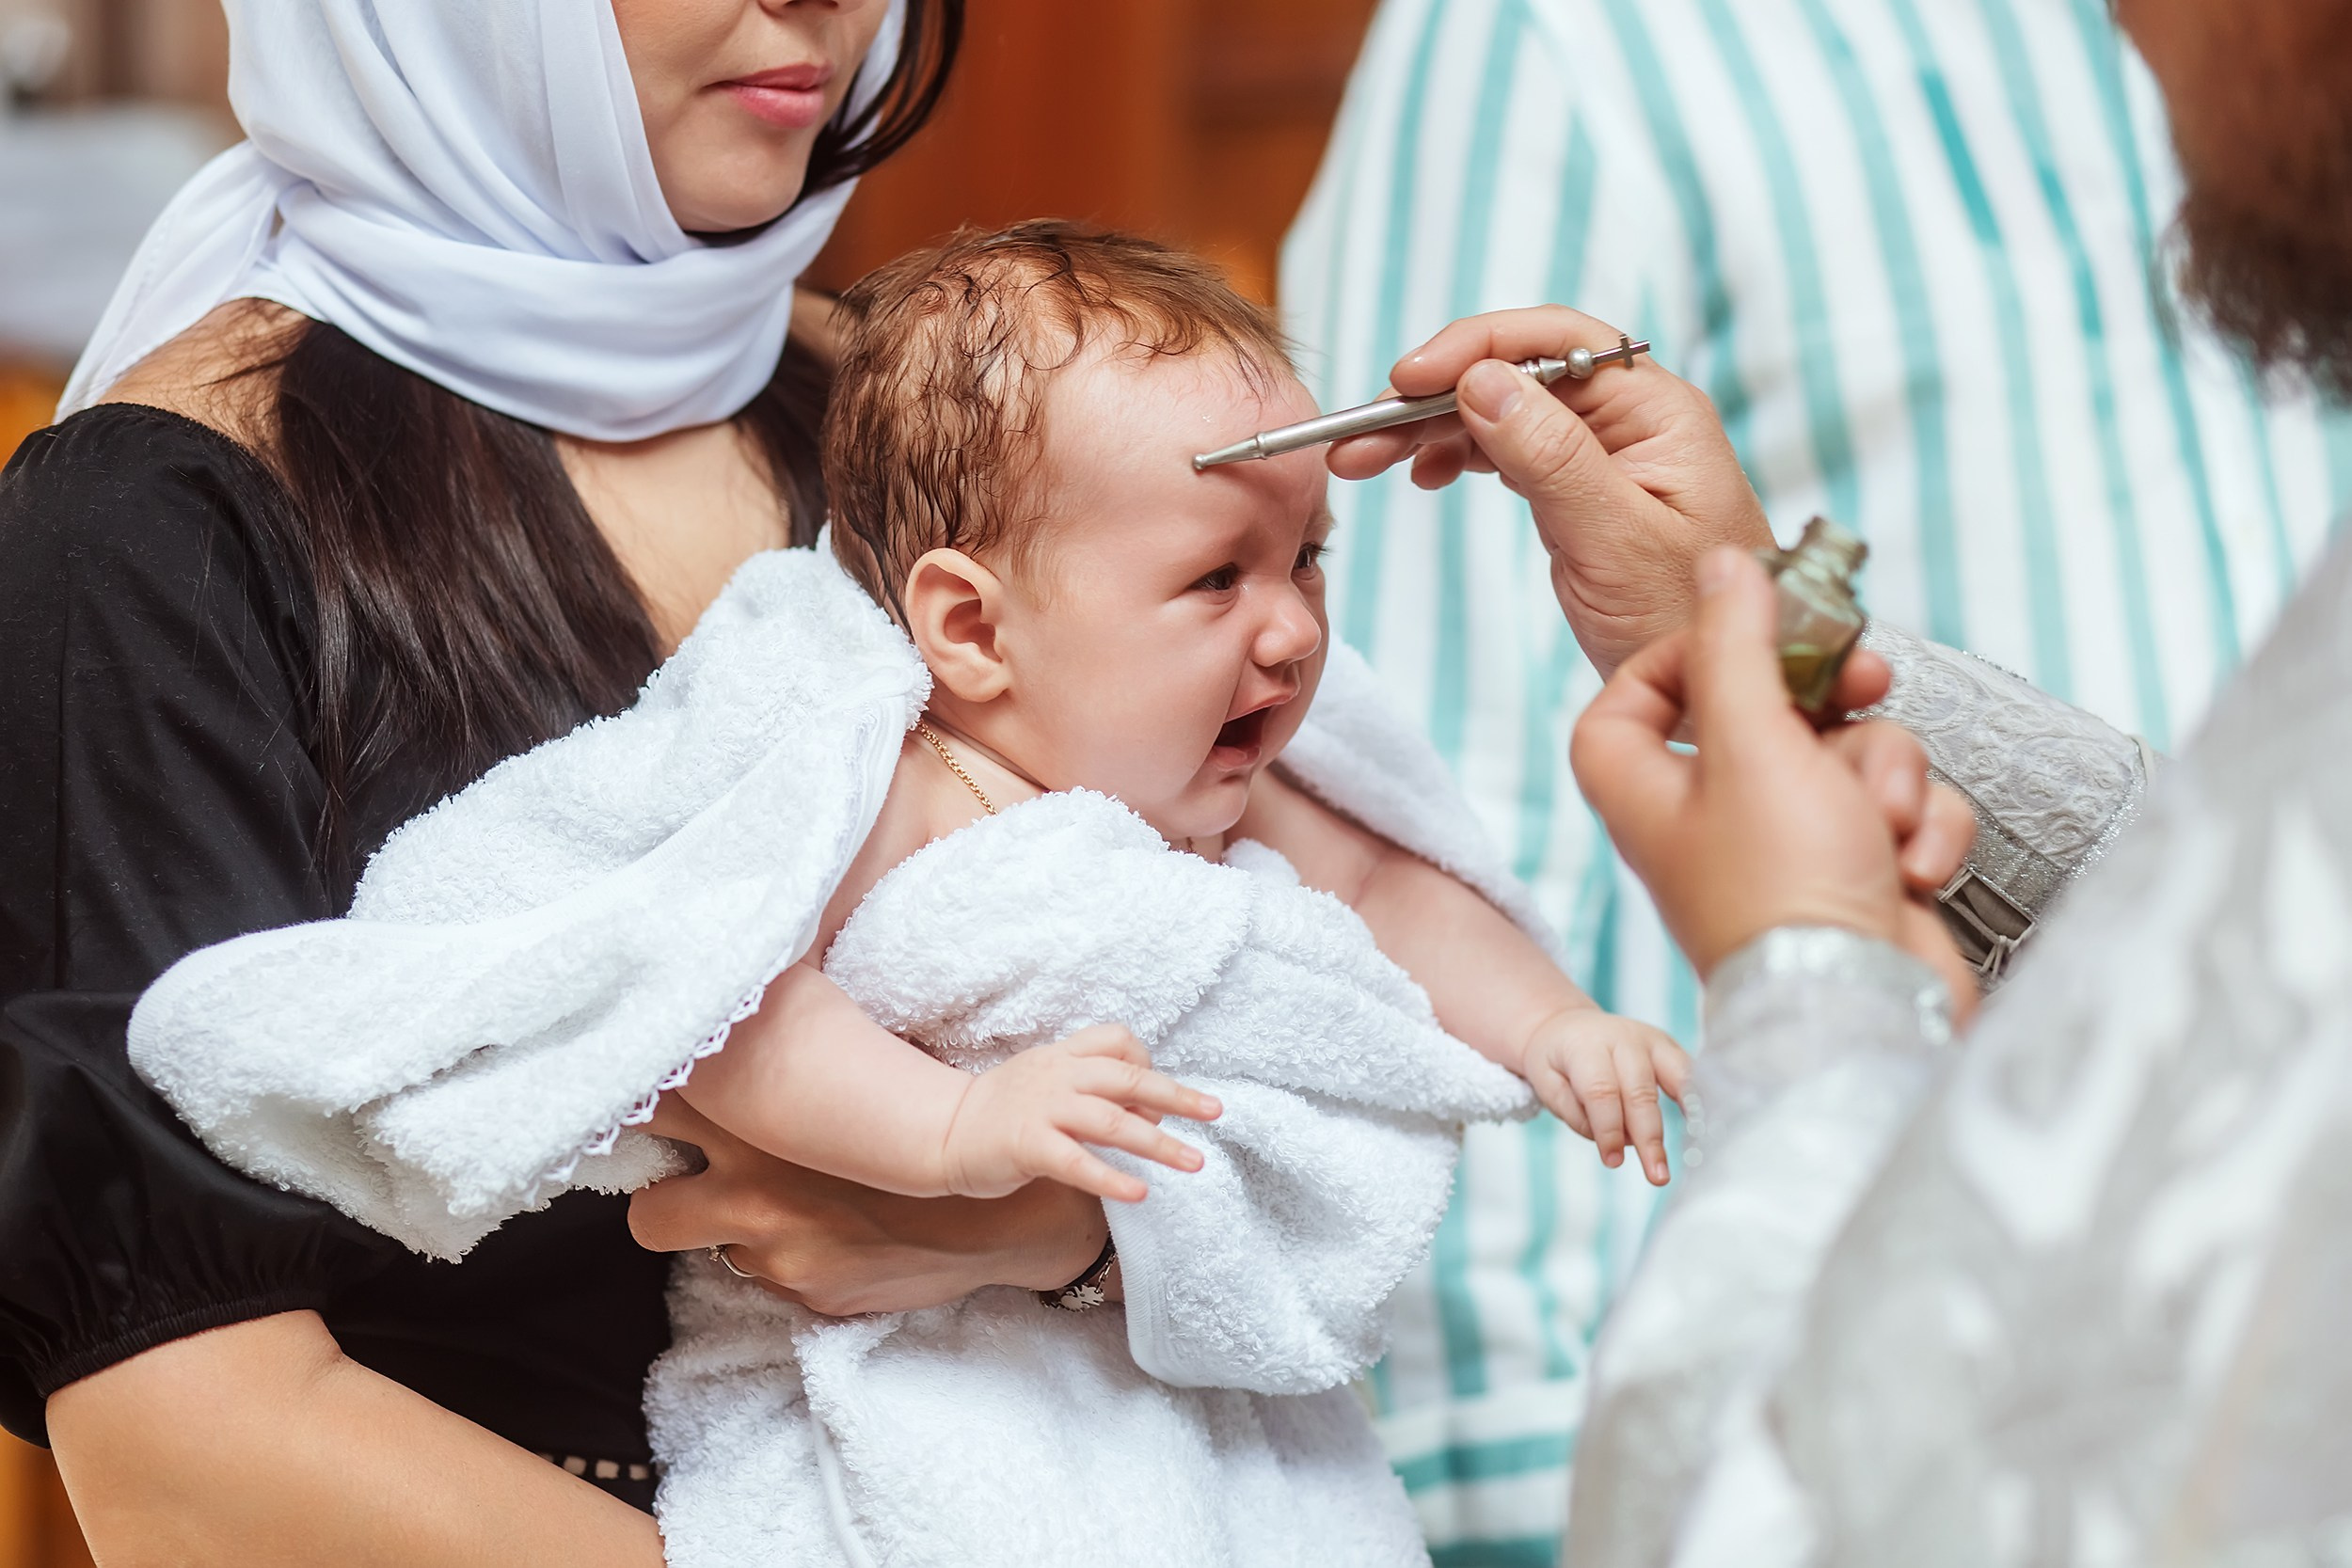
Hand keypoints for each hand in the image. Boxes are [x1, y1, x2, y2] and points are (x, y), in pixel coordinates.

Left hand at [629, 1096, 1112, 1315]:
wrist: (1003, 1215)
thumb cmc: (935, 1131)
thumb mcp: (862, 1084)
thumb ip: (799, 1081)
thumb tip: (756, 1055)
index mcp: (764, 1126)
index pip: (659, 1112)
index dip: (647, 1110)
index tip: (651, 1110)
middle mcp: (757, 1197)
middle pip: (649, 1212)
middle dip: (659, 1198)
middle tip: (687, 1179)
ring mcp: (780, 1258)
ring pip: (714, 1253)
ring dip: (736, 1232)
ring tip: (788, 1207)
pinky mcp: (810, 1298)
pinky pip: (773, 1280)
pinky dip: (790, 1260)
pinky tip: (836, 1236)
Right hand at [942, 1025, 1222, 1202]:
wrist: (941, 1130)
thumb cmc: (1000, 1110)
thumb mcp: (1048, 1082)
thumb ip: (1092, 1088)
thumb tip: (1146, 1110)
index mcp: (1064, 1056)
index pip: (1118, 1040)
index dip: (1147, 1064)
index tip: (1160, 1097)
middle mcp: (1058, 1075)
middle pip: (1128, 1077)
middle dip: (1178, 1095)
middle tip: (1216, 1112)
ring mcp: (1043, 1109)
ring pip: (1112, 1121)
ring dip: (1159, 1143)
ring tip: (1194, 1163)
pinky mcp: (1027, 1146)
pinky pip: (1078, 1163)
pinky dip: (1112, 1177)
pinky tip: (1140, 1192)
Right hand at [1327, 305, 1771, 676]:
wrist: (1711, 693)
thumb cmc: (1684, 621)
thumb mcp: (1614, 540)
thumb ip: (1551, 458)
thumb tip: (1481, 381)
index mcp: (1654, 411)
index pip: (1554, 343)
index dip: (1473, 348)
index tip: (1405, 379)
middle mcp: (1630, 419)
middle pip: (1517, 374)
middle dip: (1432, 396)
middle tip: (1360, 435)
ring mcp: (1604, 454)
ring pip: (1503, 413)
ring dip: (1432, 428)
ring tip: (1365, 459)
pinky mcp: (1582, 491)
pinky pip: (1512, 452)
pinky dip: (1461, 456)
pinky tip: (1424, 473)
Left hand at [1521, 1006, 1691, 1185]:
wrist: (1566, 1025)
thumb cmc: (1557, 1063)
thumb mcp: (1548, 1086)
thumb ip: (1577, 1115)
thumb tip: (1621, 1141)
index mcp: (1586, 1046)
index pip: (1601, 1092)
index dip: (1608, 1129)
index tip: (1612, 1162)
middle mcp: (1623, 1039)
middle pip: (1640, 1091)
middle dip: (1649, 1137)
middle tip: (1657, 1176)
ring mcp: (1650, 1040)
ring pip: (1673, 1079)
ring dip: (1684, 1120)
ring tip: (1693, 1155)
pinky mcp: (1669, 1046)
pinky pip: (1690, 1072)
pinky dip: (1699, 1097)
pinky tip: (1706, 1126)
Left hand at [1570, 548, 1975, 994]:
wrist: (1861, 1008)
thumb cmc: (1784, 887)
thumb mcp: (1752, 744)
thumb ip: (1736, 647)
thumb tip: (1722, 565)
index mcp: (1645, 789)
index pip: (1632, 695)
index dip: (1686, 653)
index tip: (1745, 628)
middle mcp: (1708, 817)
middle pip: (1766, 710)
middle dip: (1833, 705)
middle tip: (1868, 680)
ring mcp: (1787, 847)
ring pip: (1849, 753)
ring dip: (1885, 777)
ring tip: (1882, 823)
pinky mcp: (1858, 872)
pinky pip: (1897, 807)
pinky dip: (1916, 828)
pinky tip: (1913, 867)